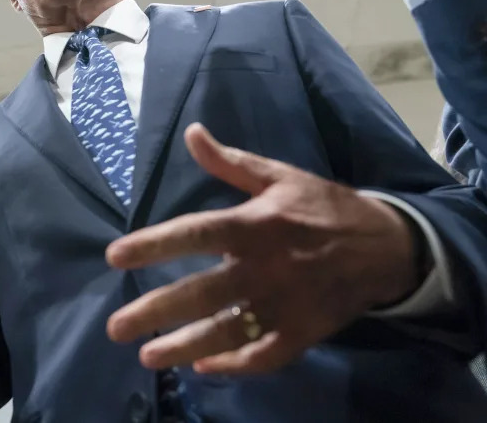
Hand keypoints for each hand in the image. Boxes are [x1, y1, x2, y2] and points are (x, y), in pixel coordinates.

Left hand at [105, 123, 418, 374]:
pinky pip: (266, 356)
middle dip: (157, 311)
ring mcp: (286, 304)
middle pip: (204, 293)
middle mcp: (266, 267)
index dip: (154, 244)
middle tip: (116, 328)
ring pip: (229, 331)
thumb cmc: (322, 207)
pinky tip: (205, 367)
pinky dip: (236, 364)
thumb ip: (230, 161)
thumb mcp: (278, 176)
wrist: (386, 246)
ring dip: (186, 347)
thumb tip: (191, 133)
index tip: (115, 257)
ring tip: (148, 357)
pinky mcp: (305, 331)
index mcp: (256, 224)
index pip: (196, 234)